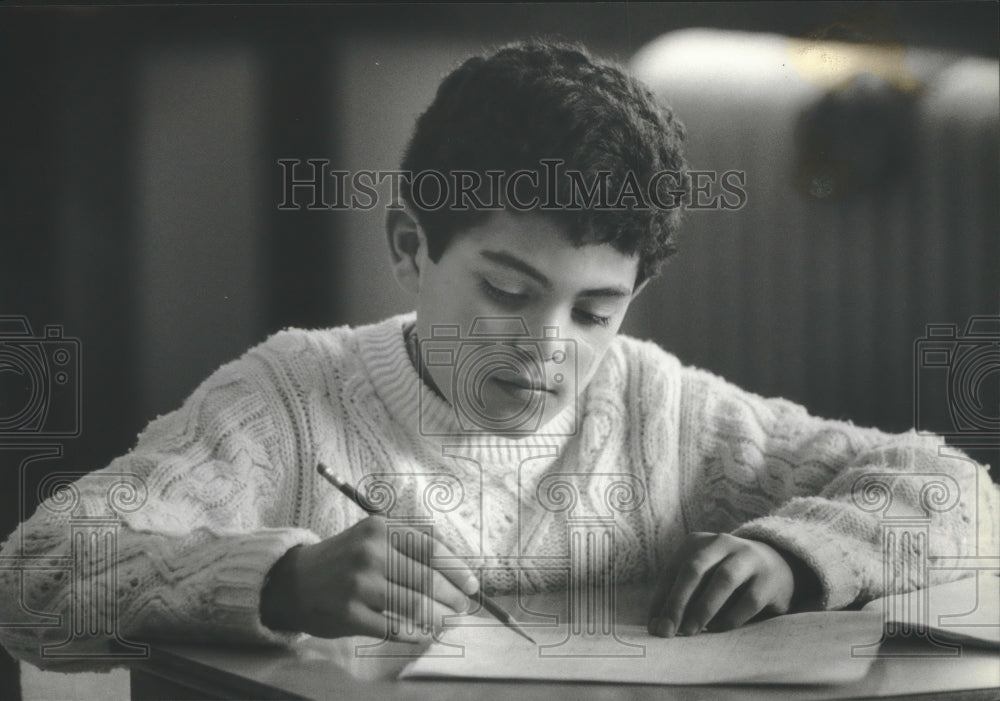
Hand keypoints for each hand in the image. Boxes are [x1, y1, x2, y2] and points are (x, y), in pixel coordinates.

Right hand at [260, 516, 478, 642]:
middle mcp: (370, 553)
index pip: (430, 548)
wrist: (293, 581)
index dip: (456, 569)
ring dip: (438, 618)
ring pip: (414, 605)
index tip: (472, 584)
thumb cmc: (344, 560)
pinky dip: (414, 634)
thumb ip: (407, 547)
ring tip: (449, 624)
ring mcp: (358, 584)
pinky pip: (393, 627)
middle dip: (452, 597)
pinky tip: (424, 635)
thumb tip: (455, 572)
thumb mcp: (371, 538)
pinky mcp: (349, 614)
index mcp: (379, 528)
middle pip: (426, 578)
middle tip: (464, 607)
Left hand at [647, 532, 795, 637]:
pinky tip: (717, 629)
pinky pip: (748, 599)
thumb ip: (679, 597)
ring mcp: (747, 557)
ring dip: (703, 609)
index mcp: (697, 542)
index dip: (661, 600)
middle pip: (694, 569)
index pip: (673, 570)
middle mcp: (722, 543)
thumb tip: (657, 626)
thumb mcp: (700, 578)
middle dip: (677, 602)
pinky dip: (730, 617)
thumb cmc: (724, 578)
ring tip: (690, 631)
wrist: (775, 566)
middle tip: (667, 631)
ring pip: (723, 580)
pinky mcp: (768, 578)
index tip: (654, 628)